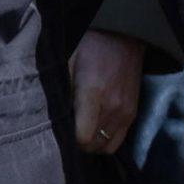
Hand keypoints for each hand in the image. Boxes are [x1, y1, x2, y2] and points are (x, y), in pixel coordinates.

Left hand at [69, 28, 144, 153]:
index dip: (69, 138)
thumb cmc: (90, 47)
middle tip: (68, 130)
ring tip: (82, 130)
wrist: (123, 36)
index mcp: (93, 93)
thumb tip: (50, 116)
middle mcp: (112, 106)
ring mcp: (125, 111)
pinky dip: (105, 140)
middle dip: (78, 144)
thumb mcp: (67, 62)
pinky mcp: (133, 113)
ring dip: (91, 143)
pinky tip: (95, 128)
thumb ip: (60, 90)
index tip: (61, 128)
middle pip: (92, 145)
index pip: (82, 137)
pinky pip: (117, 142)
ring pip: (105, 147)